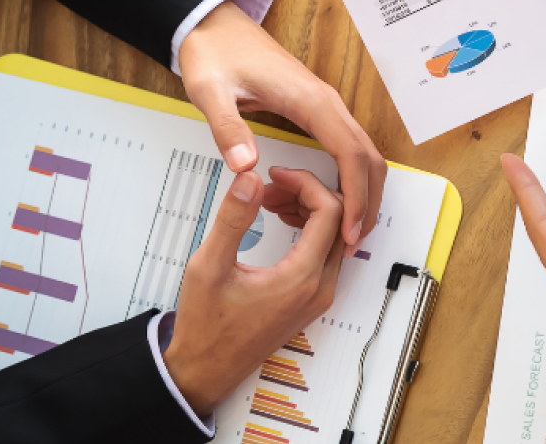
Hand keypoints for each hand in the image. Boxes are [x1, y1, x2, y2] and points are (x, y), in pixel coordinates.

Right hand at [163, 167, 344, 416]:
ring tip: (268, 200)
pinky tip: (278, 220)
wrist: (207, 370)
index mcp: (301, 279)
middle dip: (308, 193)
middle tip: (271, 186)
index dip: (305, 183)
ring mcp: (319, 295)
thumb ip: (232, 219)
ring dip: (309, 210)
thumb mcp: (208, 266)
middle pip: (339, 221)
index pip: (330, 211)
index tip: (275, 175)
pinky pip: (325, 252)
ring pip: (335, 236)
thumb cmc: (206, 326)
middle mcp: (320, 288)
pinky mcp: (312, 298)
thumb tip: (249, 179)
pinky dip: (308, 229)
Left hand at [179, 1, 385, 255]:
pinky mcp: (317, 112)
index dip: (356, 197)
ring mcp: (325, 108)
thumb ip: (228, 128)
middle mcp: (327, 104)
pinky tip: (330, 203)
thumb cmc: (215, 53)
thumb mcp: (210, 91)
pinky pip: (347, 149)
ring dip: (362, 193)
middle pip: (368, 159)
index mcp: (311, 102)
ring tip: (345, 231)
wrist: (214, 24)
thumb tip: (247, 166)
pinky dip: (349, 179)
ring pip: (363, 155)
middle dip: (367, 202)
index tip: (348, 230)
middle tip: (351, 243)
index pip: (351, 155)